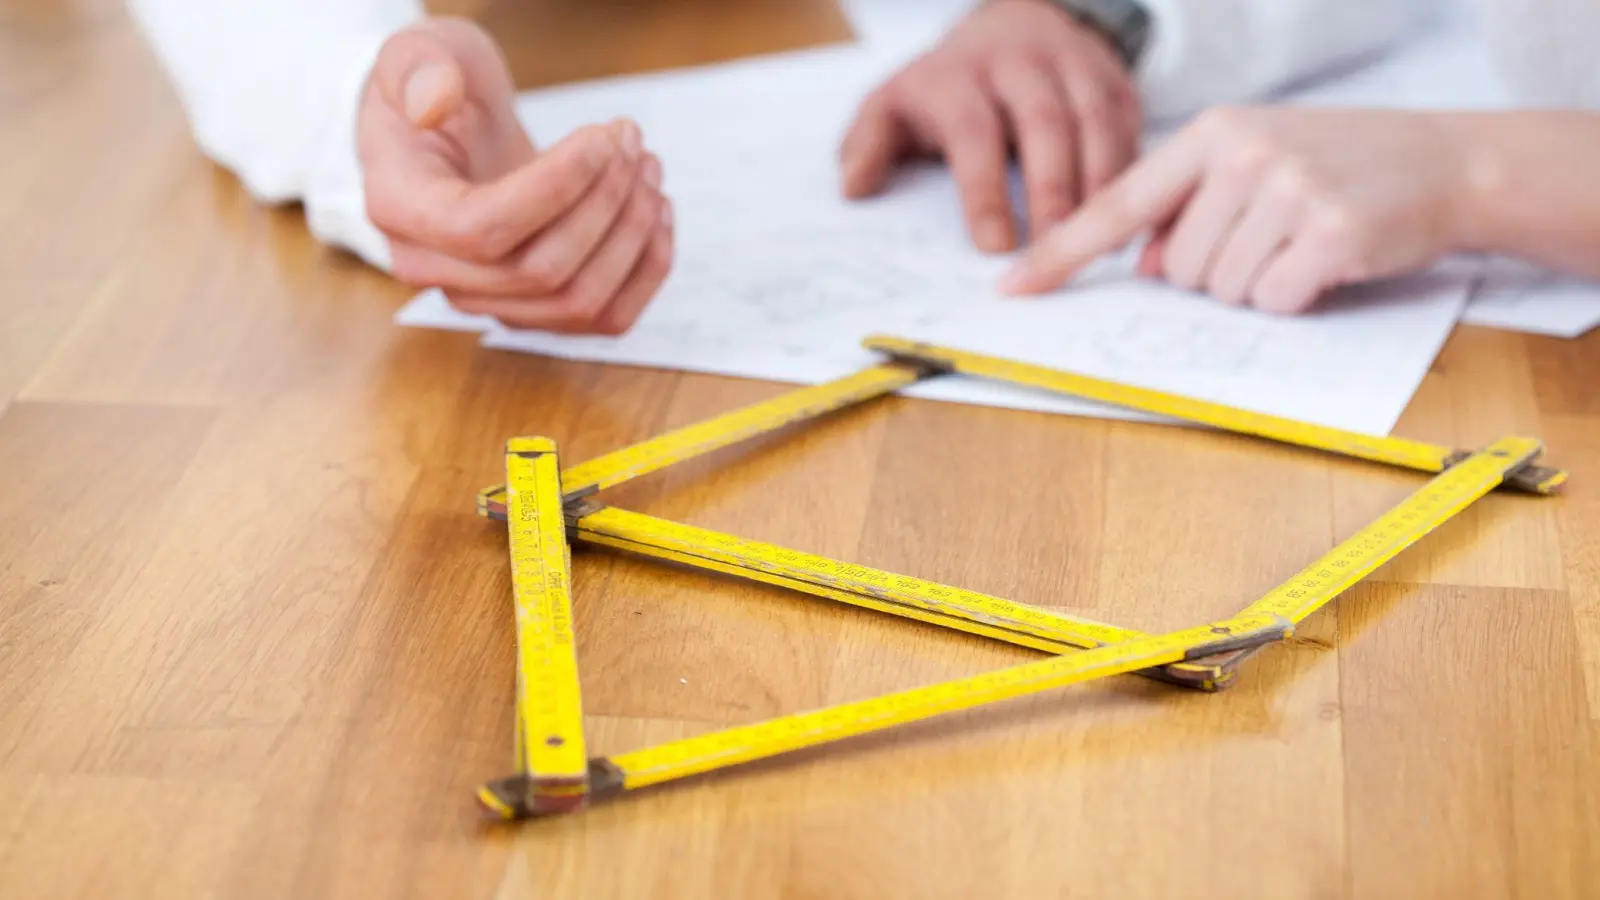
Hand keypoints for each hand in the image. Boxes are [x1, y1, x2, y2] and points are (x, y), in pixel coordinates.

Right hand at [359, 17, 673, 334]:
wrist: (450, 131)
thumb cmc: (437, 87)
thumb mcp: (419, 52)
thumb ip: (417, 66)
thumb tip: (432, 100)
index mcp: (398, 207)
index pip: (480, 228)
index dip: (555, 187)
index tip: (602, 137)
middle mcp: (433, 269)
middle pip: (540, 271)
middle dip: (606, 202)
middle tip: (632, 141)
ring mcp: (485, 299)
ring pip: (578, 301)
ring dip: (632, 236)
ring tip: (649, 167)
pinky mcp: (534, 309)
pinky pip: (602, 317)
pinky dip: (644, 270)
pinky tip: (657, 213)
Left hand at [838, 0, 1140, 251]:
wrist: (1014, 24)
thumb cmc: (948, 86)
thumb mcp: (893, 104)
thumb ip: (867, 144)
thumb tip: (854, 188)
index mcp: (958, 75)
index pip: (973, 131)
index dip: (984, 191)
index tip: (994, 247)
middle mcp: (1018, 63)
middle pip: (1044, 123)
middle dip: (1052, 190)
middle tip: (1054, 249)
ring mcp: (1072, 66)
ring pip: (1095, 122)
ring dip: (1100, 184)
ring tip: (1099, 244)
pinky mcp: (1112, 80)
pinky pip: (1129, 124)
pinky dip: (1132, 173)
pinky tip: (1130, 219)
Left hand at [1000, 107, 1474, 312]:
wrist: (1447, 160)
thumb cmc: (1338, 166)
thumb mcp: (1256, 165)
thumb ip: (1193, 209)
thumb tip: (1152, 267)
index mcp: (1211, 135)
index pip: (1116, 204)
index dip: (1061, 252)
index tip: (1013, 288)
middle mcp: (1242, 156)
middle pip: (1180, 268)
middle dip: (1220, 273)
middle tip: (1275, 238)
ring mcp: (1286, 191)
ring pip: (1223, 290)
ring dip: (1259, 286)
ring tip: (1304, 242)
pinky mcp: (1327, 232)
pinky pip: (1273, 300)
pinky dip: (1296, 297)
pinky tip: (1327, 261)